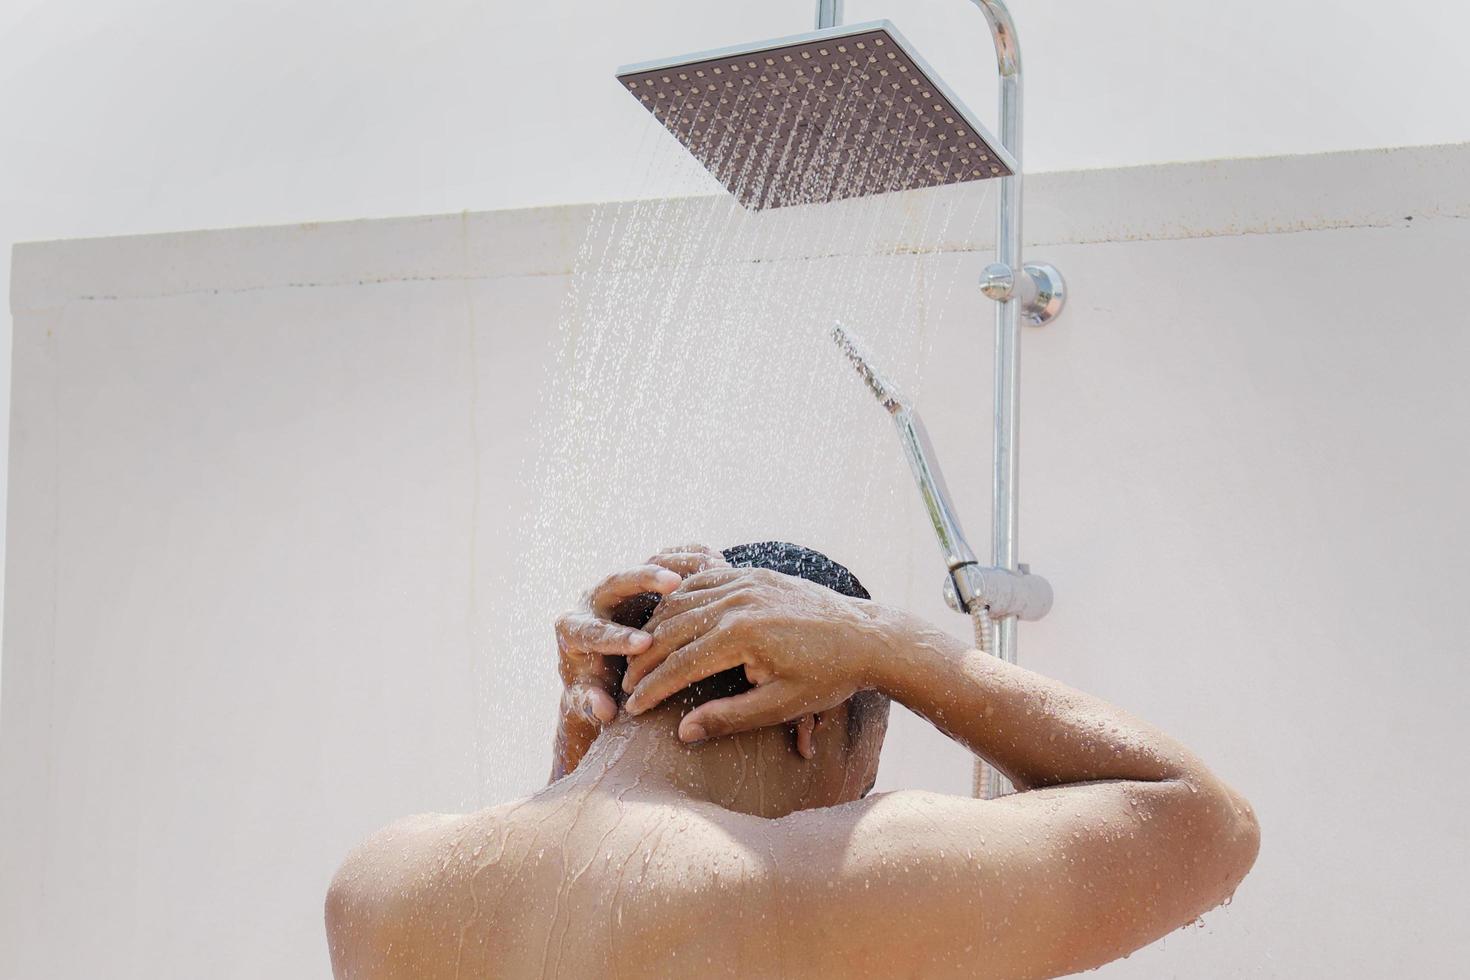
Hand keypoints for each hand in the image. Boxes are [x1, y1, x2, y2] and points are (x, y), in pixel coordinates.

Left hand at [551, 545, 728, 779]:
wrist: (606, 677)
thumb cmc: (598, 692)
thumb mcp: (589, 700)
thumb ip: (590, 704)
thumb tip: (604, 709)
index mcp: (573, 628)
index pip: (592, 630)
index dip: (618, 637)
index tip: (643, 644)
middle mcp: (594, 600)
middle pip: (617, 581)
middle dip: (645, 581)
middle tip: (673, 584)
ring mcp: (621, 586)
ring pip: (645, 565)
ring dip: (676, 564)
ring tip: (709, 565)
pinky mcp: (644, 581)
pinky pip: (669, 559)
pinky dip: (691, 559)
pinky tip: (717, 562)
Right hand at [622, 567, 881, 747]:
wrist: (866, 637)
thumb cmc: (827, 678)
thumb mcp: (780, 706)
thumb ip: (729, 718)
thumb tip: (683, 732)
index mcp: (742, 635)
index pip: (679, 664)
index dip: (651, 689)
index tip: (632, 708)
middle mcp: (738, 601)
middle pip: (672, 630)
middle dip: (644, 660)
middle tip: (626, 685)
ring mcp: (745, 581)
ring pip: (682, 601)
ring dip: (656, 628)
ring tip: (641, 656)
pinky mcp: (753, 573)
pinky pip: (703, 580)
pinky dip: (679, 599)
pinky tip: (668, 619)